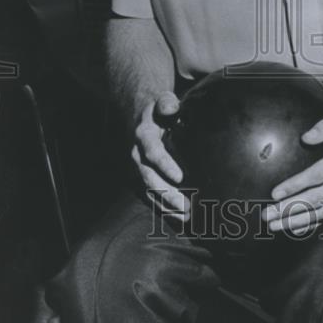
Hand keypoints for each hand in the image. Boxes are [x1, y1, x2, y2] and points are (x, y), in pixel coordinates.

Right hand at [131, 92, 190, 220]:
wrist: (140, 118)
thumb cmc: (159, 111)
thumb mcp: (163, 101)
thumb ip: (167, 104)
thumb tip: (171, 106)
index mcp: (143, 135)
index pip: (152, 151)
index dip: (165, 164)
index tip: (180, 177)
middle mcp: (136, 155)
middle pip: (149, 177)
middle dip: (167, 194)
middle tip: (187, 207)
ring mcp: (135, 170)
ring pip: (147, 191)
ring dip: (165, 207)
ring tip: (185, 218)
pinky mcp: (137, 180)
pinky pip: (148, 197)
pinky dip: (161, 209)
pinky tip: (177, 221)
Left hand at [263, 104, 322, 233]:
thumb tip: (306, 138)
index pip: (319, 174)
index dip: (297, 185)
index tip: (276, 193)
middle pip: (319, 197)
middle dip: (292, 209)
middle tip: (269, 216)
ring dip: (300, 219)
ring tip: (277, 226)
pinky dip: (317, 221)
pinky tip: (299, 226)